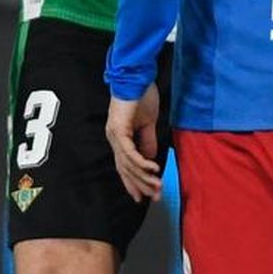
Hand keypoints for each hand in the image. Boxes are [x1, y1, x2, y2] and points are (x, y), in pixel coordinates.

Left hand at [105, 82, 161, 202]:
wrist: (136, 76)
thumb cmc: (141, 95)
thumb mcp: (148, 123)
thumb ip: (147, 140)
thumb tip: (149, 158)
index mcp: (119, 137)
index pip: (125, 165)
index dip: (134, 181)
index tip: (145, 196)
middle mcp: (114, 138)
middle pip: (126, 169)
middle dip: (141, 185)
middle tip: (155, 197)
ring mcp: (115, 134)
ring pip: (128, 164)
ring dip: (144, 177)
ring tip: (158, 186)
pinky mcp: (119, 129)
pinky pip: (130, 152)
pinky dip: (142, 163)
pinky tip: (153, 169)